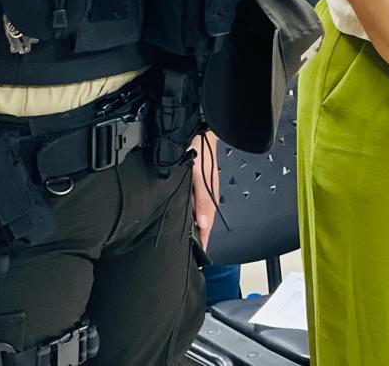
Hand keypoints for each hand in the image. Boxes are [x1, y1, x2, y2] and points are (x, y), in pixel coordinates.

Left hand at [190, 131, 219, 250]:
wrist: (197, 131)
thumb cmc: (201, 151)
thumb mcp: (200, 177)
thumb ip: (201, 201)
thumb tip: (202, 225)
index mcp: (209, 197)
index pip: (206, 226)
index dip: (202, 241)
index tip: (198, 257)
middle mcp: (204, 195)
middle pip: (200, 221)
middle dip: (195, 236)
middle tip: (185, 252)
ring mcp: (197, 189)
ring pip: (193, 212)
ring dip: (189, 224)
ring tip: (181, 239)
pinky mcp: (190, 183)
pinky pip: (189, 203)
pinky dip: (186, 212)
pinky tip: (179, 215)